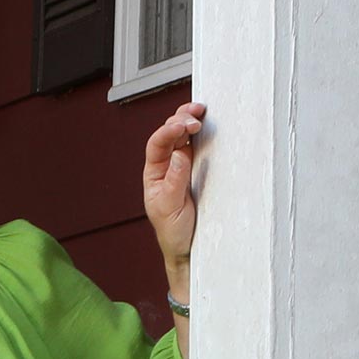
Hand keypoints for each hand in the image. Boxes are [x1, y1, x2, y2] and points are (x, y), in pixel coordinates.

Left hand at [141, 99, 204, 290]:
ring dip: (188, 119)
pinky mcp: (197, 168)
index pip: (156, 145)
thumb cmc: (173, 231)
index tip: (183, 126)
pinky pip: (196, 145)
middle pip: (168, 134)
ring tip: (199, 111)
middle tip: (195, 117)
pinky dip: (200, 132)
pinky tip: (204, 123)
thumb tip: (178, 154)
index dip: (168, 132)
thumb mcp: (170, 207)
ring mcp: (181, 165)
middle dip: (180, 120)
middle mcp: (165, 165)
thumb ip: (174, 181)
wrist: (187, 247)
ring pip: (181, 135)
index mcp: (154, 173)